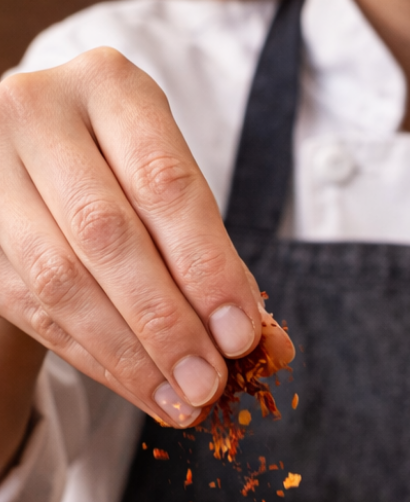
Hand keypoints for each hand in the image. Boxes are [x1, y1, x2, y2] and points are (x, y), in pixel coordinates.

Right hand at [0, 48, 288, 430]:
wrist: (53, 161)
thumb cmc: (136, 179)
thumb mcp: (183, 199)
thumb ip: (222, 266)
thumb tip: (269, 350)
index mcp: (111, 89)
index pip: (165, 185)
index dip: (207, 269)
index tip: (240, 337)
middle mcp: (37, 114)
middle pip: (106, 234)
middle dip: (166, 324)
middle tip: (208, 384)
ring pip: (60, 278)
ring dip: (129, 356)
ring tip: (181, 401)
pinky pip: (36, 310)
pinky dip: (98, 361)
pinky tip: (144, 391)